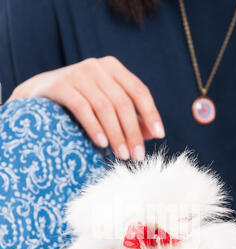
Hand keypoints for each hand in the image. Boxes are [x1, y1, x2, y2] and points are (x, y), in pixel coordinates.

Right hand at [8, 57, 164, 160]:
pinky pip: (82, 108)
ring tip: (122, 155)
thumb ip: (129, 118)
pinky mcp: (60, 84)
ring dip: (116, 134)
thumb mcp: (105, 106)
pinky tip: (102, 144)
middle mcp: (97, 67)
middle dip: (133, 132)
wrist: (38, 94)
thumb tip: (153, 134)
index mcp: (113, 68)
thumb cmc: (78, 102)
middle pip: (123, 102)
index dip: (151, 113)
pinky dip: (94, 127)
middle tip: (137, 156)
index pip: (139, 90)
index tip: (159, 135)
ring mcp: (78, 73)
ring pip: (105, 107)